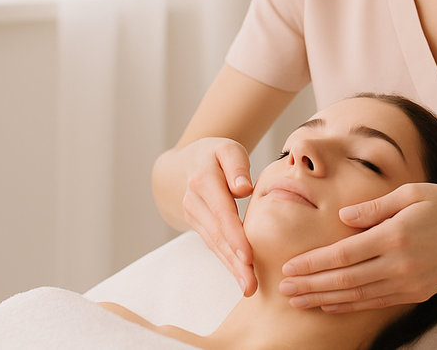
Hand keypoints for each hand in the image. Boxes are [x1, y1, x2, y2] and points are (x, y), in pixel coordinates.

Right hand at [179, 137, 257, 295]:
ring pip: (214, 244)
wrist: (185, 163)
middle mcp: (194, 201)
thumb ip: (237, 166)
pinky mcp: (198, 225)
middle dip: (235, 261)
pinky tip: (240, 277)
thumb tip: (243, 189)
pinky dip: (227, 261)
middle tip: (251, 285)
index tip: (248, 256)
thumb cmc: (215, 154)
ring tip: (249, 288)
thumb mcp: (228, 149)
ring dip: (231, 267)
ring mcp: (193, 215)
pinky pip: (213, 244)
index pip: (222, 212)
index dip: (235, 235)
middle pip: (218, 234)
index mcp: (204, 180)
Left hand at [278, 183, 436, 311]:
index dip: (313, 262)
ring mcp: (407, 282)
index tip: (289, 267)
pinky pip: (375, 302)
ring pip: (357, 296)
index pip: (343, 254)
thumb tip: (343, 216)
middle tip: (283, 289)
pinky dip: (350, 305)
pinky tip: (330, 304)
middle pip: (344, 280)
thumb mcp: (413, 193)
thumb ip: (375, 206)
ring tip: (298, 300)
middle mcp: (399, 263)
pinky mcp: (415, 293)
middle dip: (310, 285)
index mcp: (395, 235)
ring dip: (324, 299)